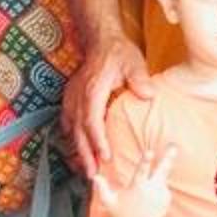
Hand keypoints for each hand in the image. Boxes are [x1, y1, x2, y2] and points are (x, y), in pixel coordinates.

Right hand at [66, 33, 152, 177]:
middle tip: (92, 176)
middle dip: (85, 154)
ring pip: (71, 129)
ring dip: (77, 150)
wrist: (100, 40)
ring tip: (84, 169)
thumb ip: (140, 79)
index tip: (106, 157)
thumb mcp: (134, 62)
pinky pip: (67, 122)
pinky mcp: (70, 98)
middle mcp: (78, 96)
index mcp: (92, 90)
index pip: (92, 121)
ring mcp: (72, 97)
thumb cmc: (119, 53)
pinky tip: (76, 150)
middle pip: (78, 131)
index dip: (98, 141)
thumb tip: (149, 96)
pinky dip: (71, 138)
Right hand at [87, 140, 176, 216]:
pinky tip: (149, 199)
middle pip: (162, 170)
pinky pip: (164, 189)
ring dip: (156, 180)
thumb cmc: (118, 212)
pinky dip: (158, 189)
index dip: (145, 160)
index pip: (141, 171)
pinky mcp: (167, 201)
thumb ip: (102, 188)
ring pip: (161, 179)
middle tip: (174, 145)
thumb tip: (94, 176)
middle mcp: (151, 191)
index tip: (150, 152)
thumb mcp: (108, 201)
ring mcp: (160, 196)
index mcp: (136, 188)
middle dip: (168, 158)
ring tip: (144, 195)